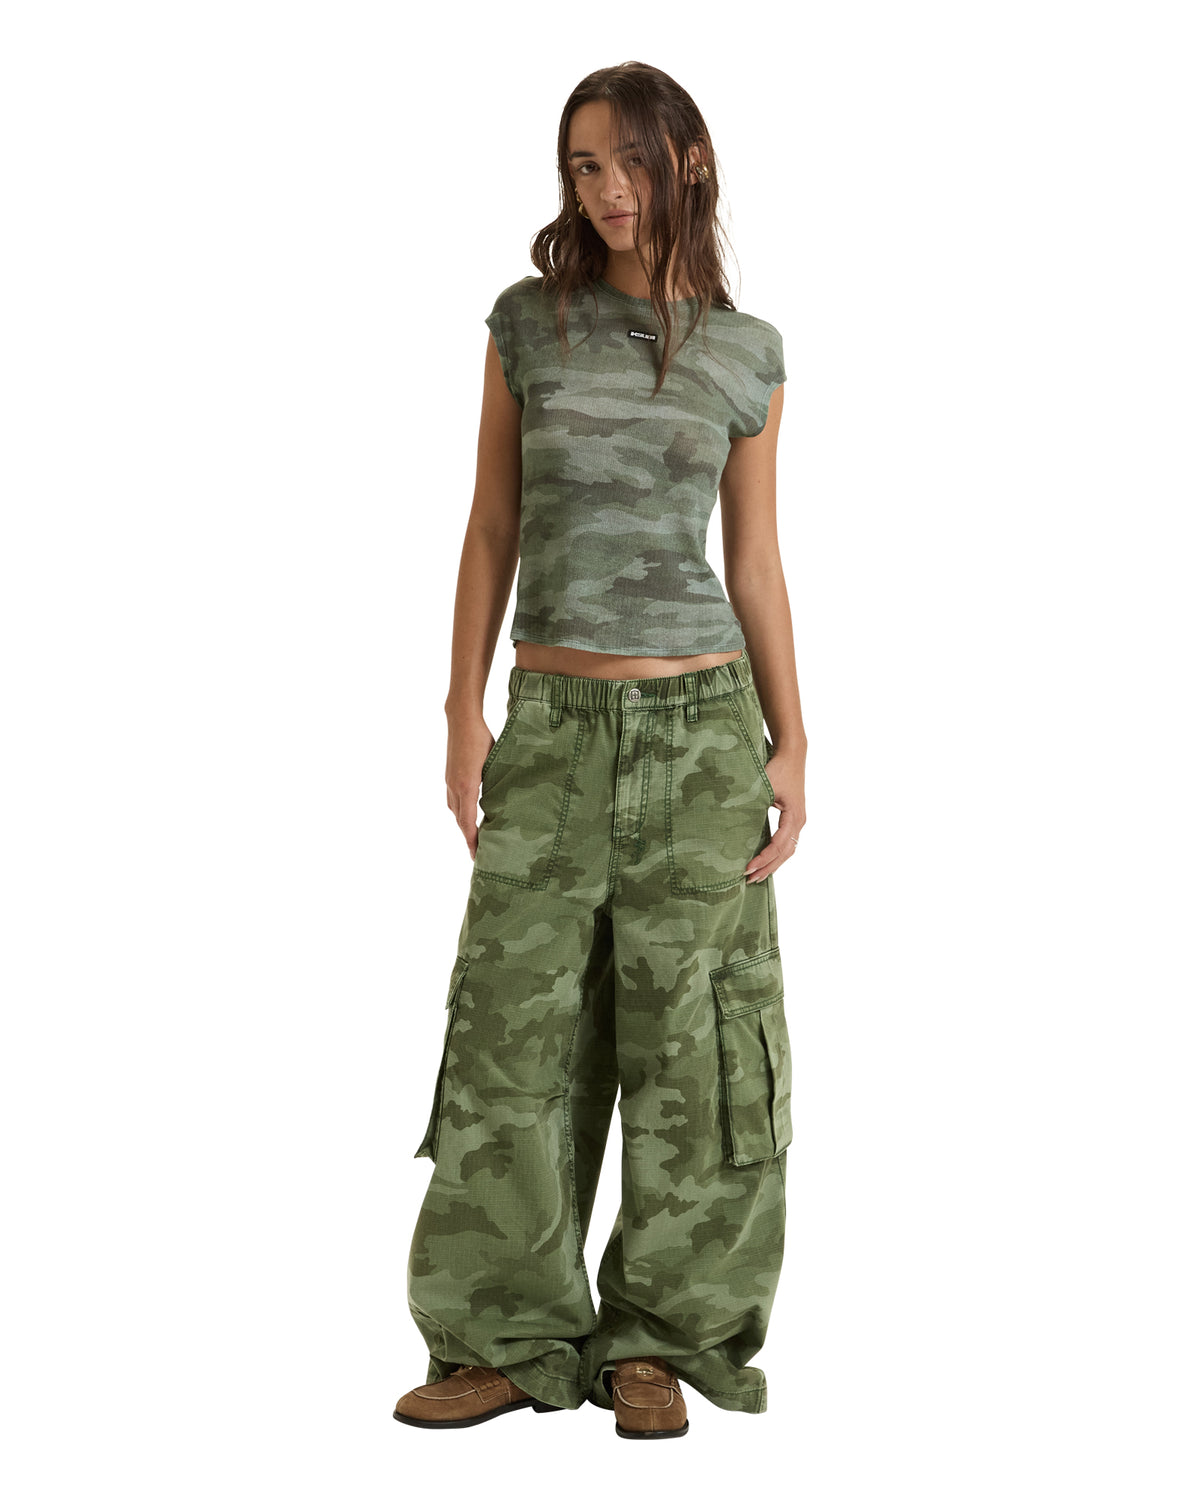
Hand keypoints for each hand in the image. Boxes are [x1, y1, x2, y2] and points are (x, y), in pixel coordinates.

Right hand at [445, 715, 494, 859]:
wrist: (462, 719)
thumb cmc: (482, 738)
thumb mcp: (494, 762)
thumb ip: (497, 783)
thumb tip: (505, 802)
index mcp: (467, 786)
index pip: (467, 822)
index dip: (471, 841)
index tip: (476, 855)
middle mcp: (454, 787)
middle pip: (459, 820)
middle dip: (468, 838)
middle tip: (478, 854)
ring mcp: (450, 782)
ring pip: (455, 811)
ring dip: (464, 826)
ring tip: (474, 838)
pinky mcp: (450, 776)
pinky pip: (454, 801)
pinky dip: (461, 812)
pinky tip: (468, 815)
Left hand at [745, 747, 805, 882]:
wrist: (791, 755)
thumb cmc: (777, 768)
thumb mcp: (764, 785)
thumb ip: (751, 802)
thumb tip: (731, 817)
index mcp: (794, 816)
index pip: (779, 844)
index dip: (763, 858)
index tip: (747, 867)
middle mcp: (799, 821)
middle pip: (785, 853)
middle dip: (768, 867)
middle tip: (749, 879)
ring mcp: (798, 821)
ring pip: (788, 850)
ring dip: (773, 863)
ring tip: (756, 875)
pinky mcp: (793, 818)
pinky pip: (787, 842)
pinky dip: (777, 854)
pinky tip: (765, 860)